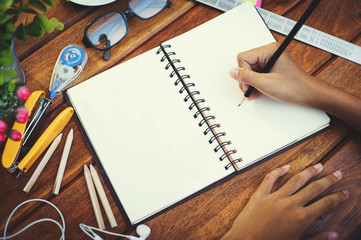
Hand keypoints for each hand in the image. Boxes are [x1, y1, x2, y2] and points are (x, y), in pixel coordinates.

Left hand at [221, 164, 348, 239]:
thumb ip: (316, 238)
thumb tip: (333, 234)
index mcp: (301, 219)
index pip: (325, 205)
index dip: (337, 198)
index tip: (343, 192)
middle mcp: (290, 205)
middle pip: (314, 189)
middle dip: (327, 181)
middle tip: (336, 174)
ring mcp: (275, 198)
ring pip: (296, 180)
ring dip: (309, 172)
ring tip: (318, 166)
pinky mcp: (260, 195)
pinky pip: (270, 179)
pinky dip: (278, 171)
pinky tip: (286, 166)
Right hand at [229, 42, 328, 105]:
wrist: (308, 94)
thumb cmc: (294, 87)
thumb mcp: (266, 83)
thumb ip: (247, 77)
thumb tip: (233, 72)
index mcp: (269, 50)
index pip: (244, 58)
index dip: (242, 73)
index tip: (247, 85)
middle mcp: (269, 52)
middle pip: (246, 64)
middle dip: (246, 79)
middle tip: (250, 90)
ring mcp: (270, 60)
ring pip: (250, 70)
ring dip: (250, 83)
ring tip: (255, 92)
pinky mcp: (271, 67)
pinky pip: (257, 73)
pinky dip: (255, 83)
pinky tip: (258, 91)